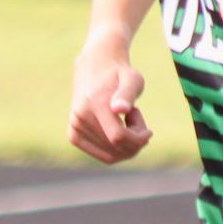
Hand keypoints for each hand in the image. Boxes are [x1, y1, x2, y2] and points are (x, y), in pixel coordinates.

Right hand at [68, 43, 151, 164]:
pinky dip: (115, 149)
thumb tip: (119, 109)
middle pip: (115, 149)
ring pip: (110, 155)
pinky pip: (101, 155)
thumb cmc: (119, 75)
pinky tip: (117, 130)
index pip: (118, 137)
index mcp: (94, 104)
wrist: (95, 68)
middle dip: (134, 142)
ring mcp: (74, 127)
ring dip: (126, 144)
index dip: (138, 139)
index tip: (149, 131)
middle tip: (137, 121)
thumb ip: (128, 93)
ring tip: (126, 121)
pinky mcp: (73, 136)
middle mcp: (80, 117)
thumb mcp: (132, 78)